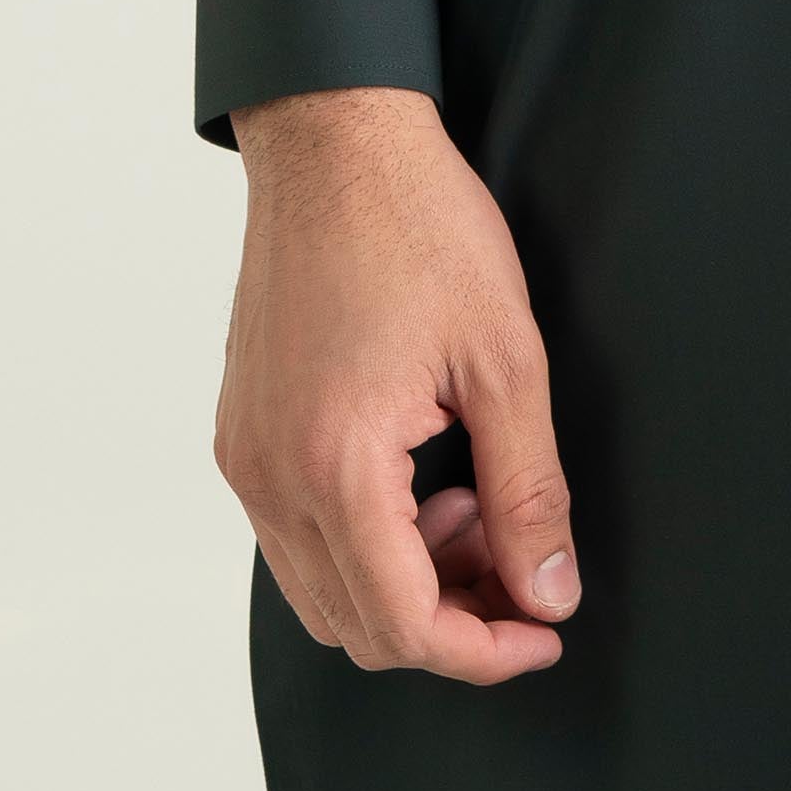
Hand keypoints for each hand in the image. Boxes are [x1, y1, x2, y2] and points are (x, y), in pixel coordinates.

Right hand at [217, 86, 578, 683]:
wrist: (334, 139)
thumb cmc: (419, 227)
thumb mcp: (506, 359)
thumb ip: (530, 492)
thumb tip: (550, 595)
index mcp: (334, 465)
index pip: (403, 625)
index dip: (484, 651)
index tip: (545, 627)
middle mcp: (269, 478)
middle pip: (356, 627)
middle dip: (450, 618)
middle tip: (519, 556)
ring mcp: (245, 458)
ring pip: (321, 589)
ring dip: (405, 579)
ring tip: (474, 497)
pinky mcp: (241, 432)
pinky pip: (295, 535)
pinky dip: (363, 538)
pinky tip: (423, 473)